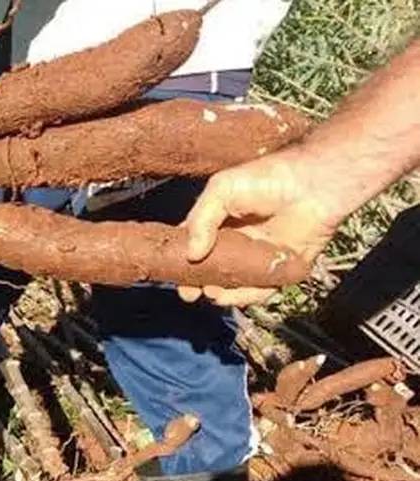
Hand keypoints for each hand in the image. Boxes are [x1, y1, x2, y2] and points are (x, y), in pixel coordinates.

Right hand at [179, 150, 338, 306]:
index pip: (196, 246)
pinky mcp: (281, 269)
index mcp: (220, 223)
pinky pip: (263, 289)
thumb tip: (192, 254)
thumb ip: (201, 220)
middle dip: (199, 284)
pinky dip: (249, 296)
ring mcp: (259, 258)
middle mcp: (238, 243)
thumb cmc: (268, 178)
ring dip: (222, 294)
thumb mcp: (221, 190)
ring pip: (236, 284)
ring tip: (214, 293)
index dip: (183, 262)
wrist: (313, 184)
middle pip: (213, 271)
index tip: (175, 277)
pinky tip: (237, 294)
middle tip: (191, 293)